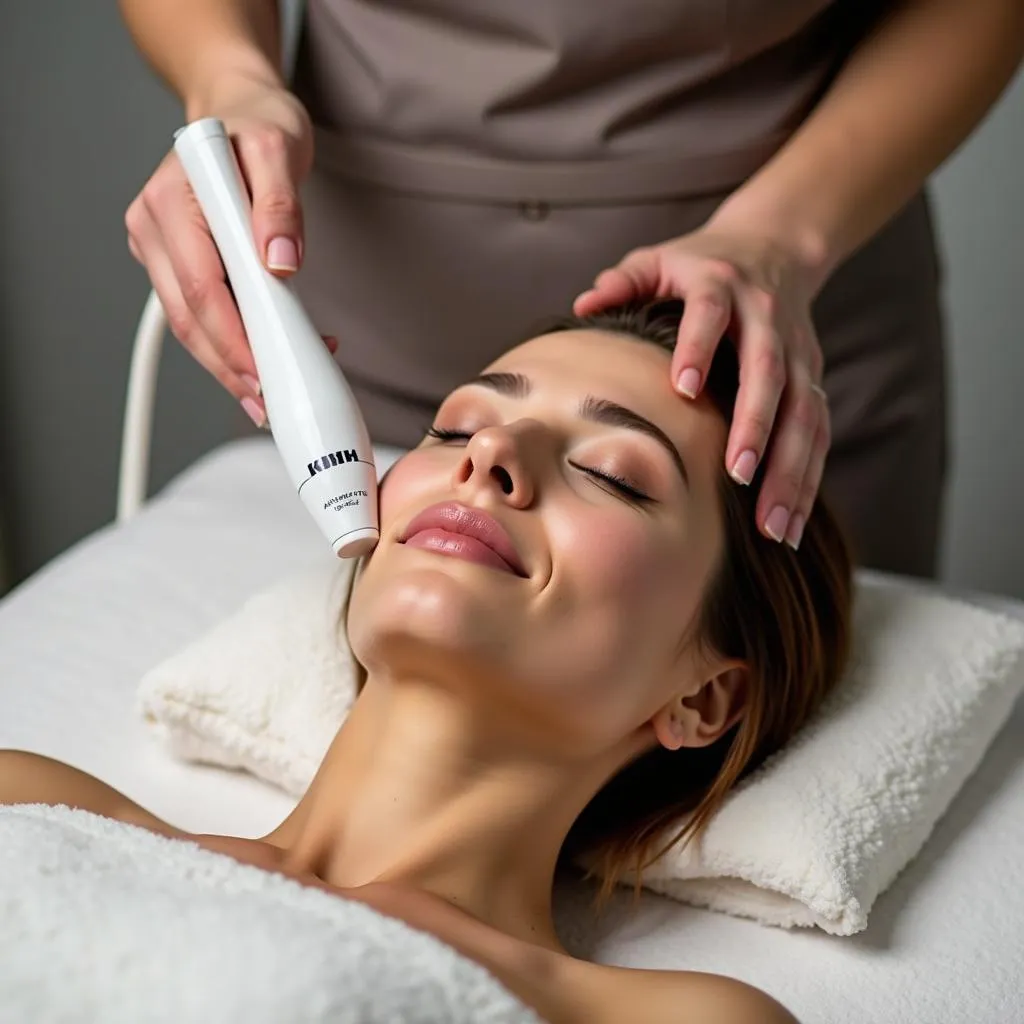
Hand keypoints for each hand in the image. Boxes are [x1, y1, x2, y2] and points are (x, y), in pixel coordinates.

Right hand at [125, 71, 324, 424]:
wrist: (243, 114)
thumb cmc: (260, 127)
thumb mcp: (281, 149)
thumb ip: (281, 205)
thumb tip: (281, 264)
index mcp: (171, 201)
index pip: (201, 288)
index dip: (232, 339)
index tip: (264, 371)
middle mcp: (154, 227)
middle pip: (190, 318)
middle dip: (231, 366)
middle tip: (269, 400)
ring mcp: (161, 247)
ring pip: (192, 325)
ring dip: (232, 362)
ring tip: (271, 390)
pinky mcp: (177, 262)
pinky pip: (203, 313)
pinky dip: (233, 341)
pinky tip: (264, 358)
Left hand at [573, 223, 828, 549]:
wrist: (775, 244)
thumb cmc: (698, 264)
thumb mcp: (657, 260)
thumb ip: (623, 281)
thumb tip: (584, 306)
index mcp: (720, 284)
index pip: (711, 313)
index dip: (699, 346)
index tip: (683, 388)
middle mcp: (765, 317)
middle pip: (768, 372)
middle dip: (756, 425)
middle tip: (736, 475)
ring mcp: (796, 351)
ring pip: (802, 412)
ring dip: (790, 469)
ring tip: (772, 524)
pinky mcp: (813, 378)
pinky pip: (817, 433)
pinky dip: (807, 479)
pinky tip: (789, 523)